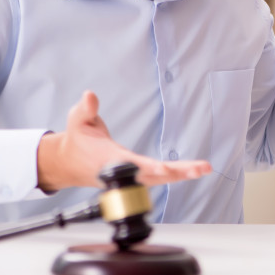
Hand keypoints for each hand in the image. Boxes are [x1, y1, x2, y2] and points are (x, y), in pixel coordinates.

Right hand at [37, 91, 211, 191]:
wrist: (71, 163)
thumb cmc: (78, 140)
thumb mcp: (78, 120)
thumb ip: (85, 109)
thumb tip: (90, 96)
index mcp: (109, 159)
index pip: (130, 164)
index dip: (147, 167)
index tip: (163, 168)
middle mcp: (123, 172)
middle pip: (153, 176)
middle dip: (177, 173)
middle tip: (199, 169)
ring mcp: (130, 177)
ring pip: (160, 178)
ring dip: (183, 174)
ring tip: (203, 168)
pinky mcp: (136, 177)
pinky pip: (160, 177)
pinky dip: (177, 174)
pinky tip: (193, 170)